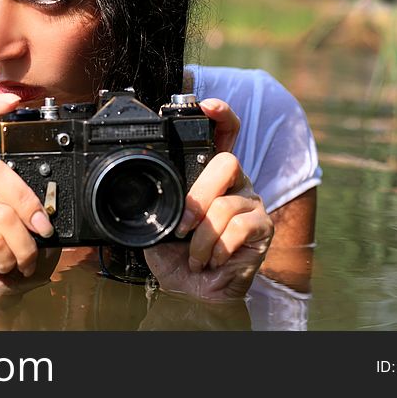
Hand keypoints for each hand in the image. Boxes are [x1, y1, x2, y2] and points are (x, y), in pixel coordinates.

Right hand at [0, 93, 59, 290]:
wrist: (2, 285)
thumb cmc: (19, 248)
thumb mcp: (37, 221)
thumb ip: (41, 204)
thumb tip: (55, 201)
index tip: (12, 99)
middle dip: (29, 205)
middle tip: (44, 229)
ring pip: (2, 217)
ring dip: (25, 246)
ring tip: (25, 257)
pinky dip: (10, 259)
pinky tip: (7, 264)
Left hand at [144, 99, 273, 300]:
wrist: (191, 291)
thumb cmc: (175, 254)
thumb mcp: (157, 222)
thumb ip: (156, 200)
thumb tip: (134, 189)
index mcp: (209, 175)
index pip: (224, 134)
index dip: (221, 116)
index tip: (208, 106)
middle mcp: (234, 182)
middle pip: (227, 163)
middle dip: (199, 196)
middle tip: (182, 226)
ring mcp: (251, 203)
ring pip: (226, 204)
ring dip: (202, 237)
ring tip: (194, 254)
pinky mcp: (262, 227)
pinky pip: (240, 227)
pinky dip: (217, 248)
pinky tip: (212, 260)